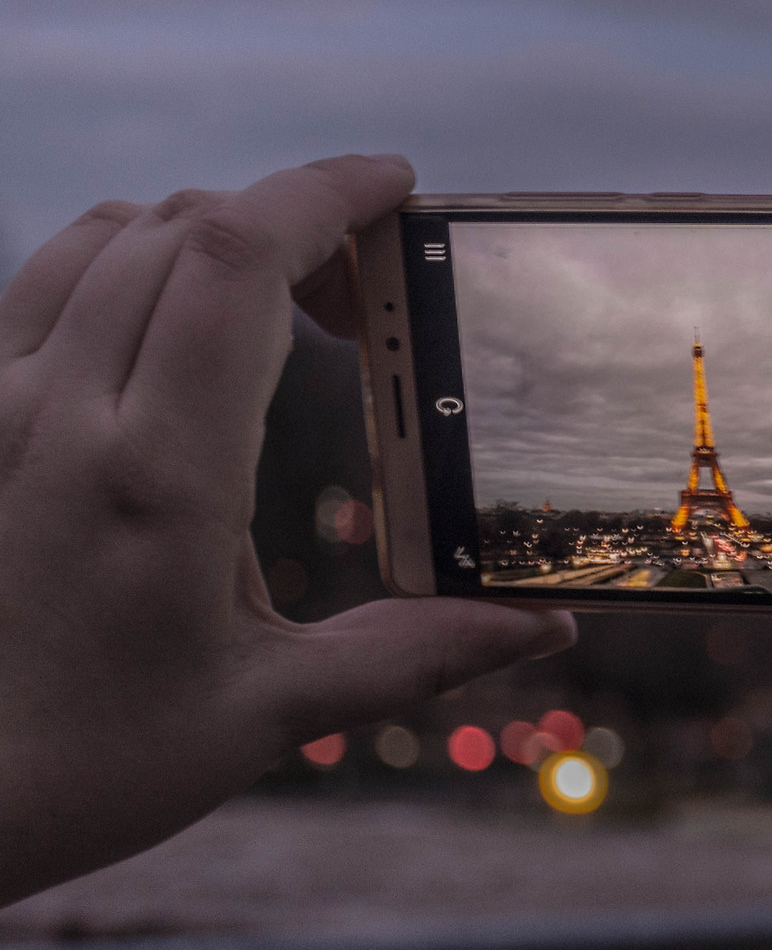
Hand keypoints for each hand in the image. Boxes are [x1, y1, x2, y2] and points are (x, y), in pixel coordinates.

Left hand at [0, 156, 573, 906]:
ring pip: (107, 234)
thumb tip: (545, 628)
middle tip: (364, 289)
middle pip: (185, 225)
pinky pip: (42, 278)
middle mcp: (63, 415)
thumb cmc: (90, 765)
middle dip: (294, 218)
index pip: (237, 257)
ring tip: (277, 302)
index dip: (324, 191)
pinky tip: (172, 330)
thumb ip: (416, 653)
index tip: (398, 184)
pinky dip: (123, 260)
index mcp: (160, 475)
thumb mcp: (269, 715)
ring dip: (207, 234)